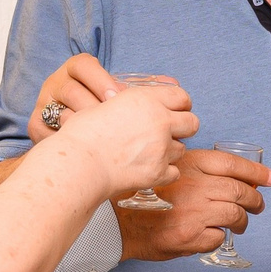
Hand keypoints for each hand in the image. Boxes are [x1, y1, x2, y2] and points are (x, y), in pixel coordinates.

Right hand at [28, 54, 121, 144]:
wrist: (71, 132)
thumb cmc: (99, 108)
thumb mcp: (108, 92)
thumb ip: (120, 92)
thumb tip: (144, 92)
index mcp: (74, 68)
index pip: (83, 66)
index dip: (100, 80)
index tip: (115, 97)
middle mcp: (55, 82)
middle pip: (72, 92)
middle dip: (94, 109)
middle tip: (113, 125)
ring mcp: (42, 103)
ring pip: (63, 114)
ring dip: (84, 129)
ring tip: (103, 140)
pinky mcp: (35, 125)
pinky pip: (52, 134)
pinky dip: (71, 143)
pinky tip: (87, 149)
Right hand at [51, 80, 194, 198]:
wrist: (78, 163)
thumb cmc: (83, 135)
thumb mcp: (107, 105)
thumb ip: (130, 105)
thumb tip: (136, 105)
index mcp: (146, 100)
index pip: (182, 97)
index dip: (180, 105)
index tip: (175, 111)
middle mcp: (159, 121)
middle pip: (192, 123)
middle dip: (183, 128)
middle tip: (168, 134)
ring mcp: (161, 148)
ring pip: (182, 150)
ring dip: (170, 152)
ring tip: (149, 154)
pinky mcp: (158, 172)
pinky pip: (175, 173)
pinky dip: (164, 173)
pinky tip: (148, 170)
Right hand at [117, 147, 270, 261]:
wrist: (116, 220)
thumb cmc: (142, 196)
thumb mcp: (169, 169)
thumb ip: (197, 170)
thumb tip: (235, 177)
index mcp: (190, 164)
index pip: (233, 164)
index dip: (256, 172)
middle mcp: (194, 185)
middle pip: (240, 191)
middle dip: (255, 199)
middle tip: (258, 205)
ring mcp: (193, 211)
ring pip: (235, 215)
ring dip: (242, 221)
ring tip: (240, 224)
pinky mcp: (189, 236)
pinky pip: (218, 237)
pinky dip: (219, 237)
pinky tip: (211, 235)